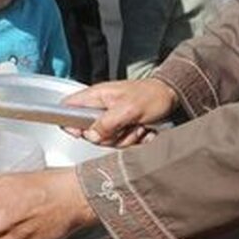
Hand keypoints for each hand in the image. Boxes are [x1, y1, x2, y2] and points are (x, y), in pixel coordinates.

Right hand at [62, 79, 179, 146]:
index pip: (67, 108)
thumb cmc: (152, 95)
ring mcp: (109, 119)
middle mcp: (99, 108)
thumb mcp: (129, 109)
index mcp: (96, 96)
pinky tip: (141, 130)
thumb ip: (106, 122)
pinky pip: (118, 142)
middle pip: (87, 132)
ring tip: (136, 126)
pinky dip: (132, 140)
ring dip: (123, 138)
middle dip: (107, 136)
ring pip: (104, 140)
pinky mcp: (120, 128)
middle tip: (124, 127)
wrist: (171, 97)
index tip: (83, 133)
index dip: (69, 123)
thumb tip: (91, 135)